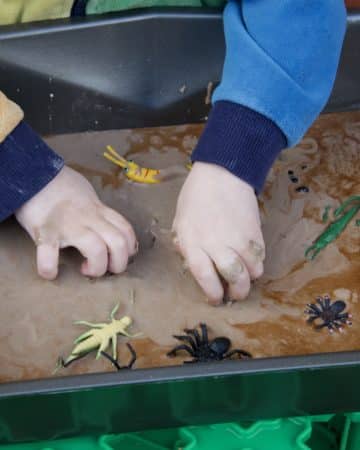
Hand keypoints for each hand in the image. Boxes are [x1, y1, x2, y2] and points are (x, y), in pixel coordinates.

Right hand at [15, 166, 136, 279]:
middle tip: (107, 269)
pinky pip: (49, 253)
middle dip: (119, 264)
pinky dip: (49, 267)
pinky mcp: (46, 230)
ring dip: (96, 268)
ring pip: (97, 249)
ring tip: (85, 270)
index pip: (125, 229)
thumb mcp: (86, 194)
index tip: (120, 255)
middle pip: (118, 243)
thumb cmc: (59, 185)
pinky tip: (50, 273)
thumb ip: (97, 210)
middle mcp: (89, 217)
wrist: (33, 172)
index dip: (130, 247)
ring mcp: (69, 224)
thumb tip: (104, 224)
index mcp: (98, 210)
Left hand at [172, 162, 264, 304]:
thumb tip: (195, 265)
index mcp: (194, 242)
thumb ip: (186, 245)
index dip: (212, 293)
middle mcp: (217, 244)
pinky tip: (251, 260)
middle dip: (237, 293)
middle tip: (235, 295)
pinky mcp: (256, 232)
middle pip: (234, 278)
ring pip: (252, 271)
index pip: (205, 277)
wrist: (223, 173)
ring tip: (245, 277)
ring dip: (250, 279)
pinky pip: (261, 257)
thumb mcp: (180, 222)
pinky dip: (258, 263)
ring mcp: (239, 239)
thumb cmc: (196, 197)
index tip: (216, 298)